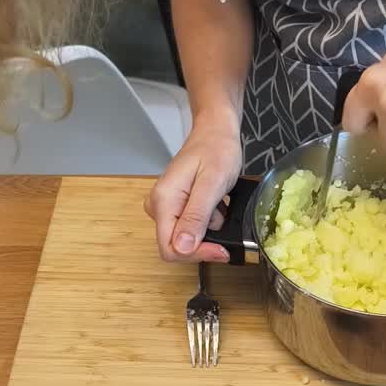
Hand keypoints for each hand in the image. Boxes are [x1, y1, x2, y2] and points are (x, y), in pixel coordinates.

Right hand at [145, 123, 241, 262]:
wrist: (215, 132)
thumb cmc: (216, 150)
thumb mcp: (212, 183)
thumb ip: (196, 216)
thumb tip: (182, 247)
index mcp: (164, 200)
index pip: (170, 248)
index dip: (196, 254)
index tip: (221, 249)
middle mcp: (159, 206)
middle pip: (176, 247)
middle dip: (204, 244)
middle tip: (226, 227)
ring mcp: (166, 207)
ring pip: (184, 239)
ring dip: (207, 232)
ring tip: (220, 208)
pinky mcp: (175, 207)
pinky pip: (189, 228)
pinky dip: (207, 223)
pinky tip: (216, 207)